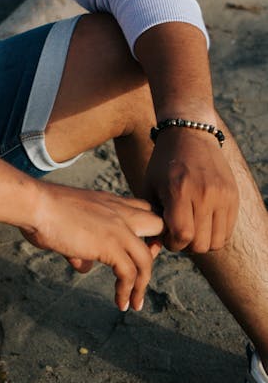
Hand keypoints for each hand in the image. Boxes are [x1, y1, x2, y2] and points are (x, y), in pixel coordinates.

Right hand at [20, 184, 163, 311]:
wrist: (35, 203)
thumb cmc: (42, 210)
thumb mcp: (69, 223)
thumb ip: (81, 245)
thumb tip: (85, 265)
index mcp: (110, 201)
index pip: (142, 209)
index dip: (145, 230)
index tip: (137, 249)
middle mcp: (119, 212)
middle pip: (157, 226)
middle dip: (154, 248)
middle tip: (142, 269)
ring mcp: (118, 229)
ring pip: (146, 258)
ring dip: (143, 283)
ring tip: (135, 302)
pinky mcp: (111, 246)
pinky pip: (130, 274)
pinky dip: (128, 291)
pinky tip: (121, 303)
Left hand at [144, 126, 238, 252]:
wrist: (190, 135)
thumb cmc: (164, 164)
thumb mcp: (150, 186)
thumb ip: (152, 217)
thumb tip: (154, 247)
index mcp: (179, 191)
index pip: (182, 235)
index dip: (173, 243)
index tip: (166, 236)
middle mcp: (204, 194)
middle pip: (200, 243)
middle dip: (186, 245)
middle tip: (178, 233)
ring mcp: (222, 195)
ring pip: (217, 241)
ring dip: (202, 242)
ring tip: (191, 228)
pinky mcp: (233, 196)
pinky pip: (228, 230)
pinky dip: (215, 233)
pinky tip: (202, 222)